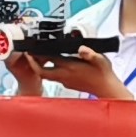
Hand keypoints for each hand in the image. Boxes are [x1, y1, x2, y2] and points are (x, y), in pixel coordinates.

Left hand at [13, 45, 129, 99]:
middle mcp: (65, 76)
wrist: (106, 88)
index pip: (50, 61)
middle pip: (42, 72)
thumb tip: (82, 49)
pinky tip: (54, 61)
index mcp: (71, 67)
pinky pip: (54, 76)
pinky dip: (50, 69)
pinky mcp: (67, 84)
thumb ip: (91, 54)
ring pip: (47, 74)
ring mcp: (65, 81)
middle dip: (33, 63)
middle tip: (29, 53)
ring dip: (41, 66)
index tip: (31, 48)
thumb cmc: (103, 73)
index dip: (38, 55)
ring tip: (39, 54)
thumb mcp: (100, 60)